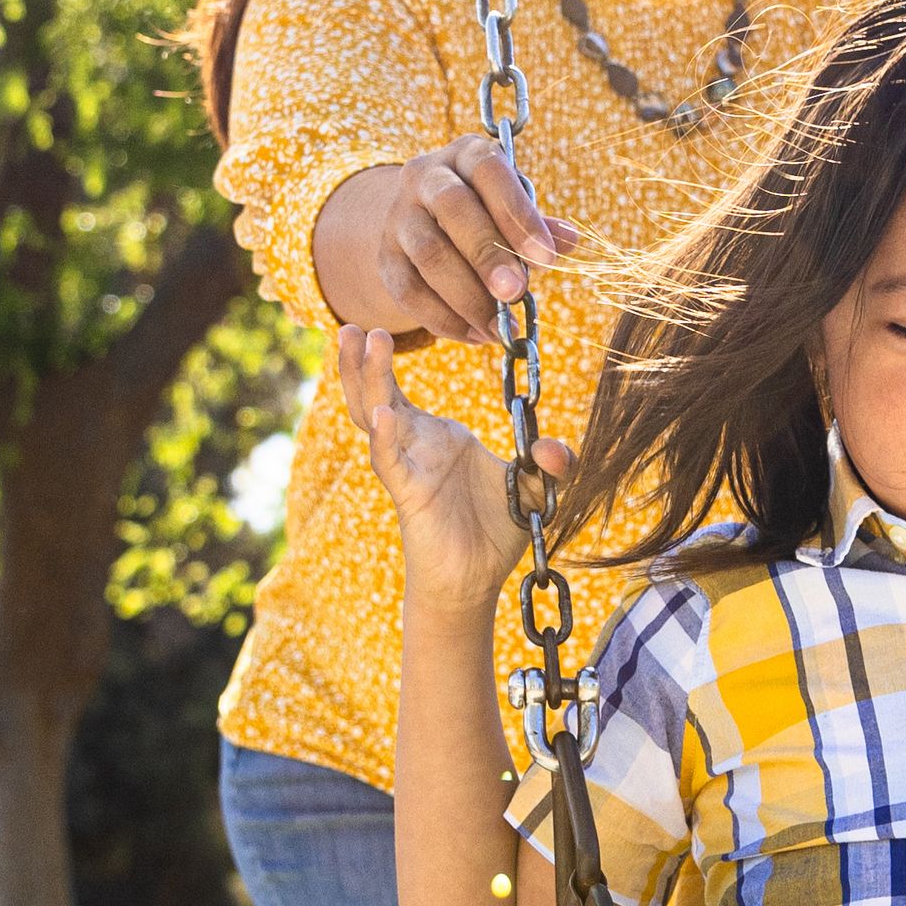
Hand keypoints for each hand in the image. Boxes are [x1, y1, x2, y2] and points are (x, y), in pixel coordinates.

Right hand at [311, 141, 578, 341]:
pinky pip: (409, 291)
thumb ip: (538, 224)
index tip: (547, 258)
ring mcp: (399, 217)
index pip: (490, 172)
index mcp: (467, 154)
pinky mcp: (385, 258)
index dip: (518, 215)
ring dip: (466, 295)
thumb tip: (568, 241)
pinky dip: (444, 319)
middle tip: (515, 293)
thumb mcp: (513, 206)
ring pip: (428, 253)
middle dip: (487, 255)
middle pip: (453, 209)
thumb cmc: (487, 210)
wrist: (425, 219)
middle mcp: (426, 176)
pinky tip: (476, 335)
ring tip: (498, 326)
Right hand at [334, 323, 566, 598]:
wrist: (475, 581)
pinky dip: (385, 437)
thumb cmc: (494, 532)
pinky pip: (391, 462)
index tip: (383, 323)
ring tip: (356, 341)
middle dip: (360, 360)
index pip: (399, 389)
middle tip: (352, 324)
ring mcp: (408, 466)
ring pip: (373, 416)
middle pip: (374, 393)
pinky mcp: (408, 494)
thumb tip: (552, 445)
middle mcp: (414, 445)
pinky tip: (382, 414)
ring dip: (364, 380)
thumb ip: (547, 462)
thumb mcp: (533, 488)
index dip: (386, 359)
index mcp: (436, 435)